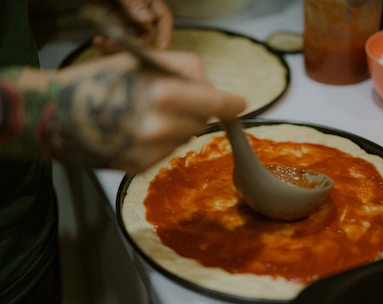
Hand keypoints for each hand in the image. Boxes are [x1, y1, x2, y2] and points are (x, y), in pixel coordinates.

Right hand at [44, 51, 245, 173]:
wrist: (53, 115)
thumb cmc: (96, 81)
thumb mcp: (140, 61)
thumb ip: (183, 68)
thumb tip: (212, 85)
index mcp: (161, 94)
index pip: (215, 103)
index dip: (230, 103)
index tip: (238, 104)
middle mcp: (158, 127)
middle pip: (202, 121)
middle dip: (194, 109)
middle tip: (170, 99)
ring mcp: (149, 151)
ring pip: (185, 138)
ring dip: (176, 126)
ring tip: (145, 115)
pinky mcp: (139, 167)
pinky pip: (167, 151)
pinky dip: (160, 141)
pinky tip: (135, 131)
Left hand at [91, 0, 172, 49]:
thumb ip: (132, 1)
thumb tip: (146, 19)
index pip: (162, 18)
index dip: (164, 33)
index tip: (160, 48)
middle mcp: (139, 11)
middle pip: (147, 33)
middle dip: (137, 44)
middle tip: (125, 48)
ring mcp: (125, 17)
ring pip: (130, 40)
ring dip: (120, 45)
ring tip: (105, 43)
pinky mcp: (111, 23)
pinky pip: (115, 38)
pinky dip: (107, 43)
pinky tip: (98, 40)